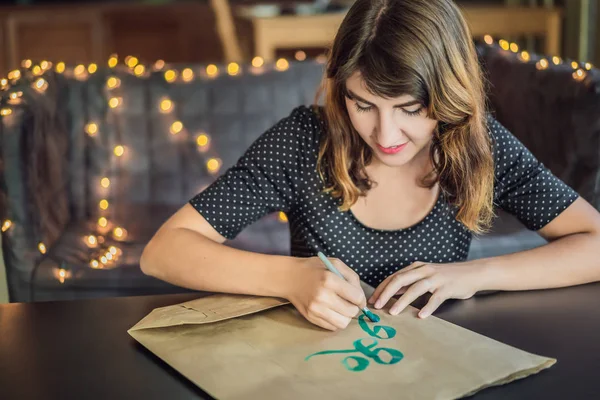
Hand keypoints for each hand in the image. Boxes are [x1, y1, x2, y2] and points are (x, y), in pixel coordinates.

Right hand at [286, 256, 366, 330]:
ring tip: (341, 308)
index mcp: (330, 280)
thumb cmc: (315, 269)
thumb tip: (361, 298)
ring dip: (345, 317)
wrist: (290, 277)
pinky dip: (335, 320)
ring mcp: (315, 309)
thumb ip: (352, 278)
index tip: (358, 298)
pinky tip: (331, 311)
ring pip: (343, 323)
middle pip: (351, 312)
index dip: (361, 299)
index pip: (356, 297)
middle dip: (354, 308)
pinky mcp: (311, 317)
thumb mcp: (335, 264)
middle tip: (349, 302)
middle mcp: (322, 296)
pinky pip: (332, 327)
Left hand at [368, 261, 482, 317]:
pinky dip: (428, 307)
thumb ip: (409, 283)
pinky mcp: (447, 288)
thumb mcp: (425, 276)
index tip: (372, 300)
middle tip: (376, 306)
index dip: (381, 289)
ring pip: (416, 289)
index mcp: (416, 267)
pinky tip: (421, 316)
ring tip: (393, 312)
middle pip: (400, 280)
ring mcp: (436, 278)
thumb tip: (391, 293)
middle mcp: (424, 271)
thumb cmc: (446, 277)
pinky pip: (436, 298)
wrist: (472, 273)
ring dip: (402, 301)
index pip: (394, 277)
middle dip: (386, 293)